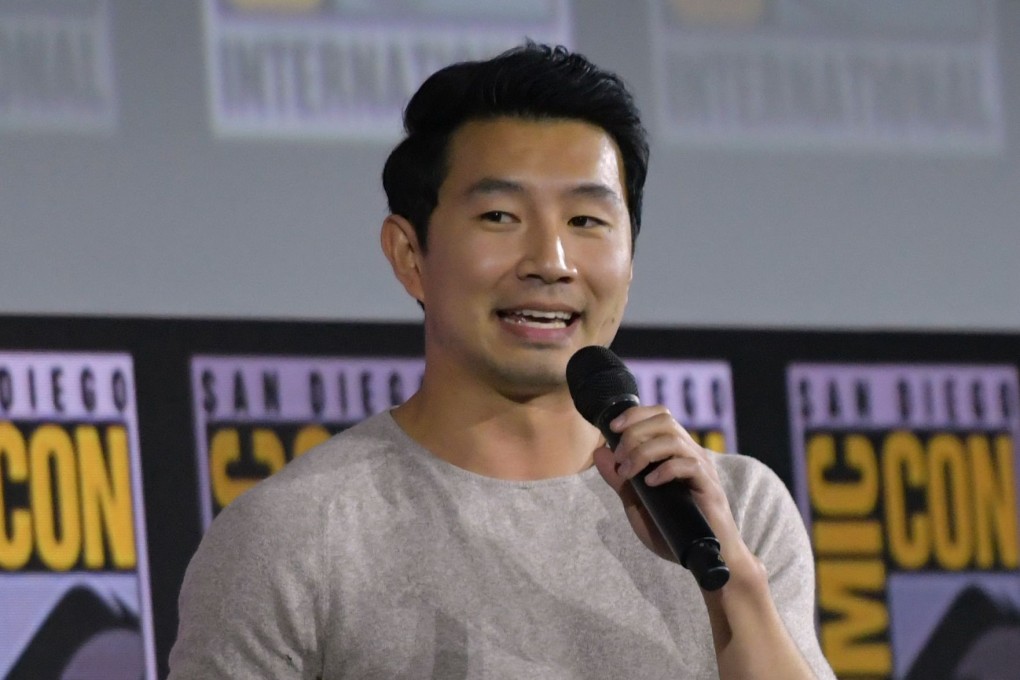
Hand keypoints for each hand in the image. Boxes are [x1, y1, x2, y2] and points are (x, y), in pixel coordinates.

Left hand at [592, 405, 745, 567]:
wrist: (703, 559)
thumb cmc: (672, 532)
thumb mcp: (637, 504)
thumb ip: (620, 480)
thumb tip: (599, 452)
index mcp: (675, 453)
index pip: (659, 416)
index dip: (635, 414)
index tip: (612, 428)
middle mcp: (690, 454)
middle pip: (664, 420)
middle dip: (634, 433)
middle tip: (619, 458)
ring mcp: (702, 469)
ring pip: (673, 439)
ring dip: (643, 452)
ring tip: (629, 472)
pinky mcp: (709, 487)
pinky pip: (688, 465)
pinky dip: (664, 470)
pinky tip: (650, 484)